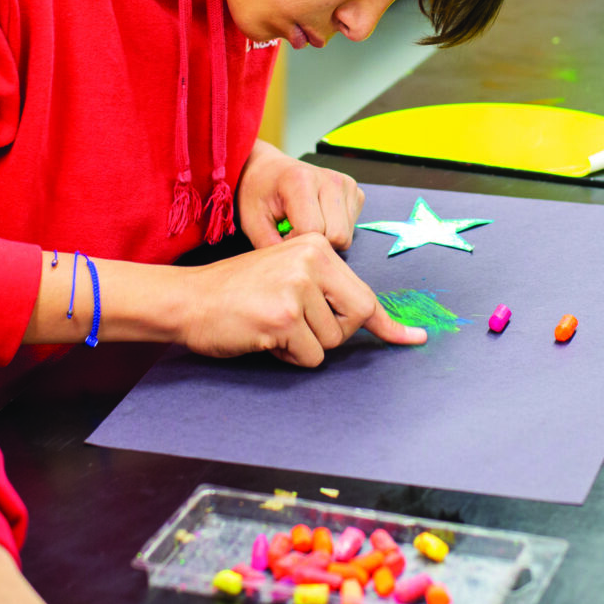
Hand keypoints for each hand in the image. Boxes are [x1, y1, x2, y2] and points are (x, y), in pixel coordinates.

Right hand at [180, 234, 426, 366]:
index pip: (364, 293)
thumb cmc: (237, 292)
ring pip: (331, 343)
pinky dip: (289, 357)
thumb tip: (376, 320)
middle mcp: (311, 261)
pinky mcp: (283, 317)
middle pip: (355, 318)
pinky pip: (309, 357)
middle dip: (334, 333)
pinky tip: (265, 336)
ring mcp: (297, 288)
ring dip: (304, 345)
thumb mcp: (286, 274)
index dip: (389, 323)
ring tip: (272, 325)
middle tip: (299, 326)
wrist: (188, 299)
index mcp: (316, 247)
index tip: (415, 339)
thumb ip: (325, 288)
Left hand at [236, 139, 365, 249]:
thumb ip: (271, 246)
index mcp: (301, 181)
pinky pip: (351, 227)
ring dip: (326, 238)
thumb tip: (292, 270)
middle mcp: (329, 179)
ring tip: (303, 225)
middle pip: (337, 236)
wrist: (267, 170)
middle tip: (293, 235)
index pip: (313, 231)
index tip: (281, 238)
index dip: (296, 244)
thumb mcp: (253, 222)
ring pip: (346, 235)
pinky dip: (334, 229)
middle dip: (315, 245)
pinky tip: (317, 218)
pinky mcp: (356, 191)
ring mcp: (346, 184)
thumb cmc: (258, 194)